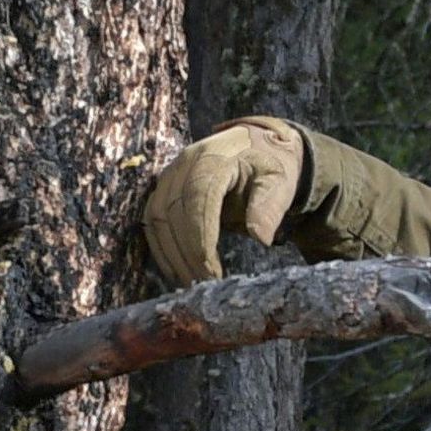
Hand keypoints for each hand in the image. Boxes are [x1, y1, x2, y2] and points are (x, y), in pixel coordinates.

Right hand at [133, 117, 308, 286]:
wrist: (257, 144)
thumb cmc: (269, 165)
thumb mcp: (279, 180)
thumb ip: (270, 205)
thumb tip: (260, 237)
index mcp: (214, 157)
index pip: (197, 199)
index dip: (199, 238)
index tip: (211, 271)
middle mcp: (184, 163)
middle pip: (172, 212)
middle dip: (185, 254)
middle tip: (203, 286)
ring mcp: (170, 174)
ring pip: (156, 219)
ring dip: (170, 255)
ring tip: (191, 283)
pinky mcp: (163, 187)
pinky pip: (151, 220)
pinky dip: (161, 248)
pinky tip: (176, 270)